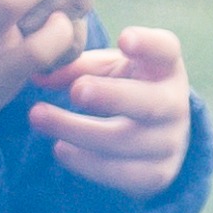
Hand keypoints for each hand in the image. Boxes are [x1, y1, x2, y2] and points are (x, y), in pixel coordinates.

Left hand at [32, 22, 193, 199]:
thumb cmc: (125, 88)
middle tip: (76, 90)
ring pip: (124, 140)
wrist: (155, 136)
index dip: (149, 45)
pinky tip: (59, 148)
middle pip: (148, 103)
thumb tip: (37, 75)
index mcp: (165, 68)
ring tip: (39, 117)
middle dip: (111, 96)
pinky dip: (85, 162)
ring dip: (78, 130)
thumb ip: (77, 68)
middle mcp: (175, 105)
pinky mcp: (156, 174)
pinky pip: (119, 173)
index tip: (125, 38)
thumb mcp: (107, 70)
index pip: (166, 50)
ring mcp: (169, 142)